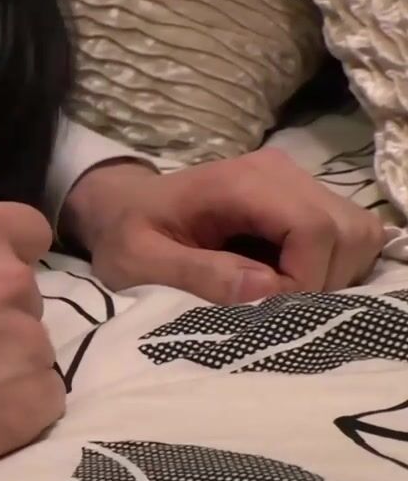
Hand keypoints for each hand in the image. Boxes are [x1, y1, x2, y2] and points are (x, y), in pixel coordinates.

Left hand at [62, 149, 386, 303]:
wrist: (123, 209)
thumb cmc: (125, 235)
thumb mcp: (138, 262)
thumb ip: (194, 274)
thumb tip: (264, 288)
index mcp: (240, 182)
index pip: (313, 230)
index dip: (302, 280)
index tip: (263, 308)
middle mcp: (281, 173)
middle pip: (347, 232)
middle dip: (321, 282)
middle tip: (271, 305)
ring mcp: (298, 183)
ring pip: (358, 234)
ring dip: (332, 275)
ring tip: (279, 292)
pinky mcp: (304, 201)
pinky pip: (349, 236)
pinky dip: (333, 267)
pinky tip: (288, 279)